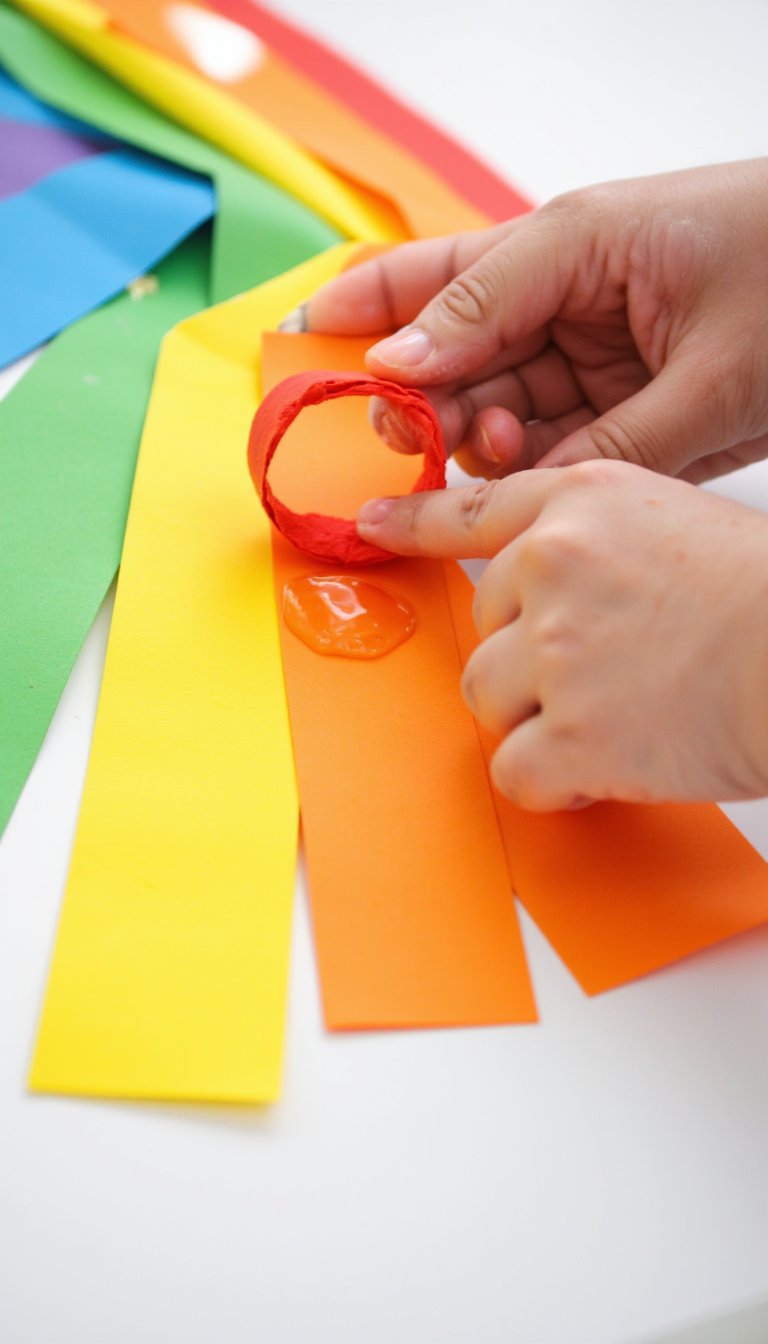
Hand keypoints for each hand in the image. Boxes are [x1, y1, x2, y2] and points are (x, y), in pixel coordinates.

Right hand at [304, 160, 767, 483]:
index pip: (436, 277)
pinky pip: (546, 446)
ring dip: (479, 441)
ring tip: (502, 452)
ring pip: (490, 406)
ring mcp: (589, 353)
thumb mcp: (696, 361)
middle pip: (449, 349)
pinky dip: (530, 471)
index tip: (300, 349)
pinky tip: (532, 474)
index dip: (362, 313)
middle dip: (418, 396)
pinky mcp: (618, 405)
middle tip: (411, 438)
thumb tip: (459, 441)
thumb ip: (578, 420)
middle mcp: (565, 297)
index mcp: (569, 246)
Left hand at [356, 461, 767, 809]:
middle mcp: (553, 565)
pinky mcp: (571, 733)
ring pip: (487, 700)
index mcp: (580, 503)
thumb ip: (591, 547)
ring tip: (615, 719)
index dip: (415, 522)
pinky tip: (606, 769)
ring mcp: (556, 649)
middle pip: (483, 629)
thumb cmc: (760, 596)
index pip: (472, 511)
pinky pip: (515, 772)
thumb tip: (536, 598)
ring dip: (537, 721)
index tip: (372, 525)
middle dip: (529, 663)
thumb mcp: (671, 524)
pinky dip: (554, 783)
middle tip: (606, 675)